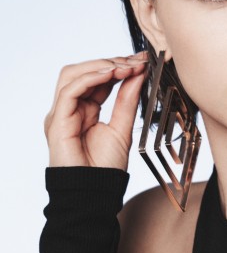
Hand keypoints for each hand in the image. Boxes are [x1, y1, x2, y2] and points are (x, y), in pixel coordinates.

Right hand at [44, 52, 147, 169]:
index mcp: (84, 109)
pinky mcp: (57, 121)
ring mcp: (61, 114)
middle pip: (82, 71)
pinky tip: (111, 74)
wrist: (95, 193)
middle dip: (111, 62)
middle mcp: (69, 109)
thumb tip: (139, 73)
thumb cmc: (106, 167)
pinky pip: (70, 91)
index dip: (118, 66)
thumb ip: (128, 100)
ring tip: (125, 66)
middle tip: (137, 61)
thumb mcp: (123, 127)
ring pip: (72, 75)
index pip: (97, 78)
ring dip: (101, 66)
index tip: (142, 60)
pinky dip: (91, 78)